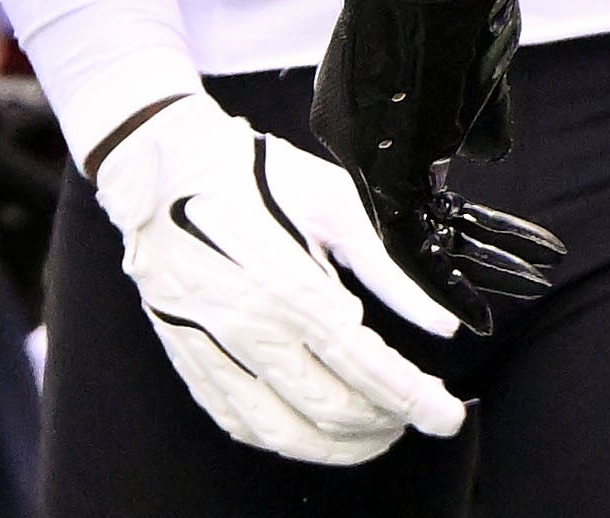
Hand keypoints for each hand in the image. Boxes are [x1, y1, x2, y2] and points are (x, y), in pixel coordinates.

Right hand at [89, 93, 471, 463]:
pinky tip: (311, 429)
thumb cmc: (253, 173)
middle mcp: (251, 330)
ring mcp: (214, 350)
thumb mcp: (334, 202)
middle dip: (386, 422)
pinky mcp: (189, 357)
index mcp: (292, 289)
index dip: (416, 401)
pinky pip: (239, 423)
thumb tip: (440, 324)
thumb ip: (388, 271)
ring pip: (285, 433)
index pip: (369, 369)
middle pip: (332, 410)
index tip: (446, 416)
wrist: (163, 164)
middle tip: (414, 412)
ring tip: (373, 433)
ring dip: (340, 446)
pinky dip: (284, 439)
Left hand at [312, 0, 564, 328]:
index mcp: (358, 99)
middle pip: (408, 207)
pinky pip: (410, 248)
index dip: (449, 207)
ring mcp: (358, 153)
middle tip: (514, 282)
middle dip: (467, 248)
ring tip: (518, 297)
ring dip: (470, 272)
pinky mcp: (379, 172)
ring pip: (411, 236)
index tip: (488, 232)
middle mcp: (348, 132)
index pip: (404, 165)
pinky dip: (447, 286)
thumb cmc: (459, 1)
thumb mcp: (472, 67)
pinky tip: (481, 314)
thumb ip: (476, 116)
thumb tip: (489, 158)